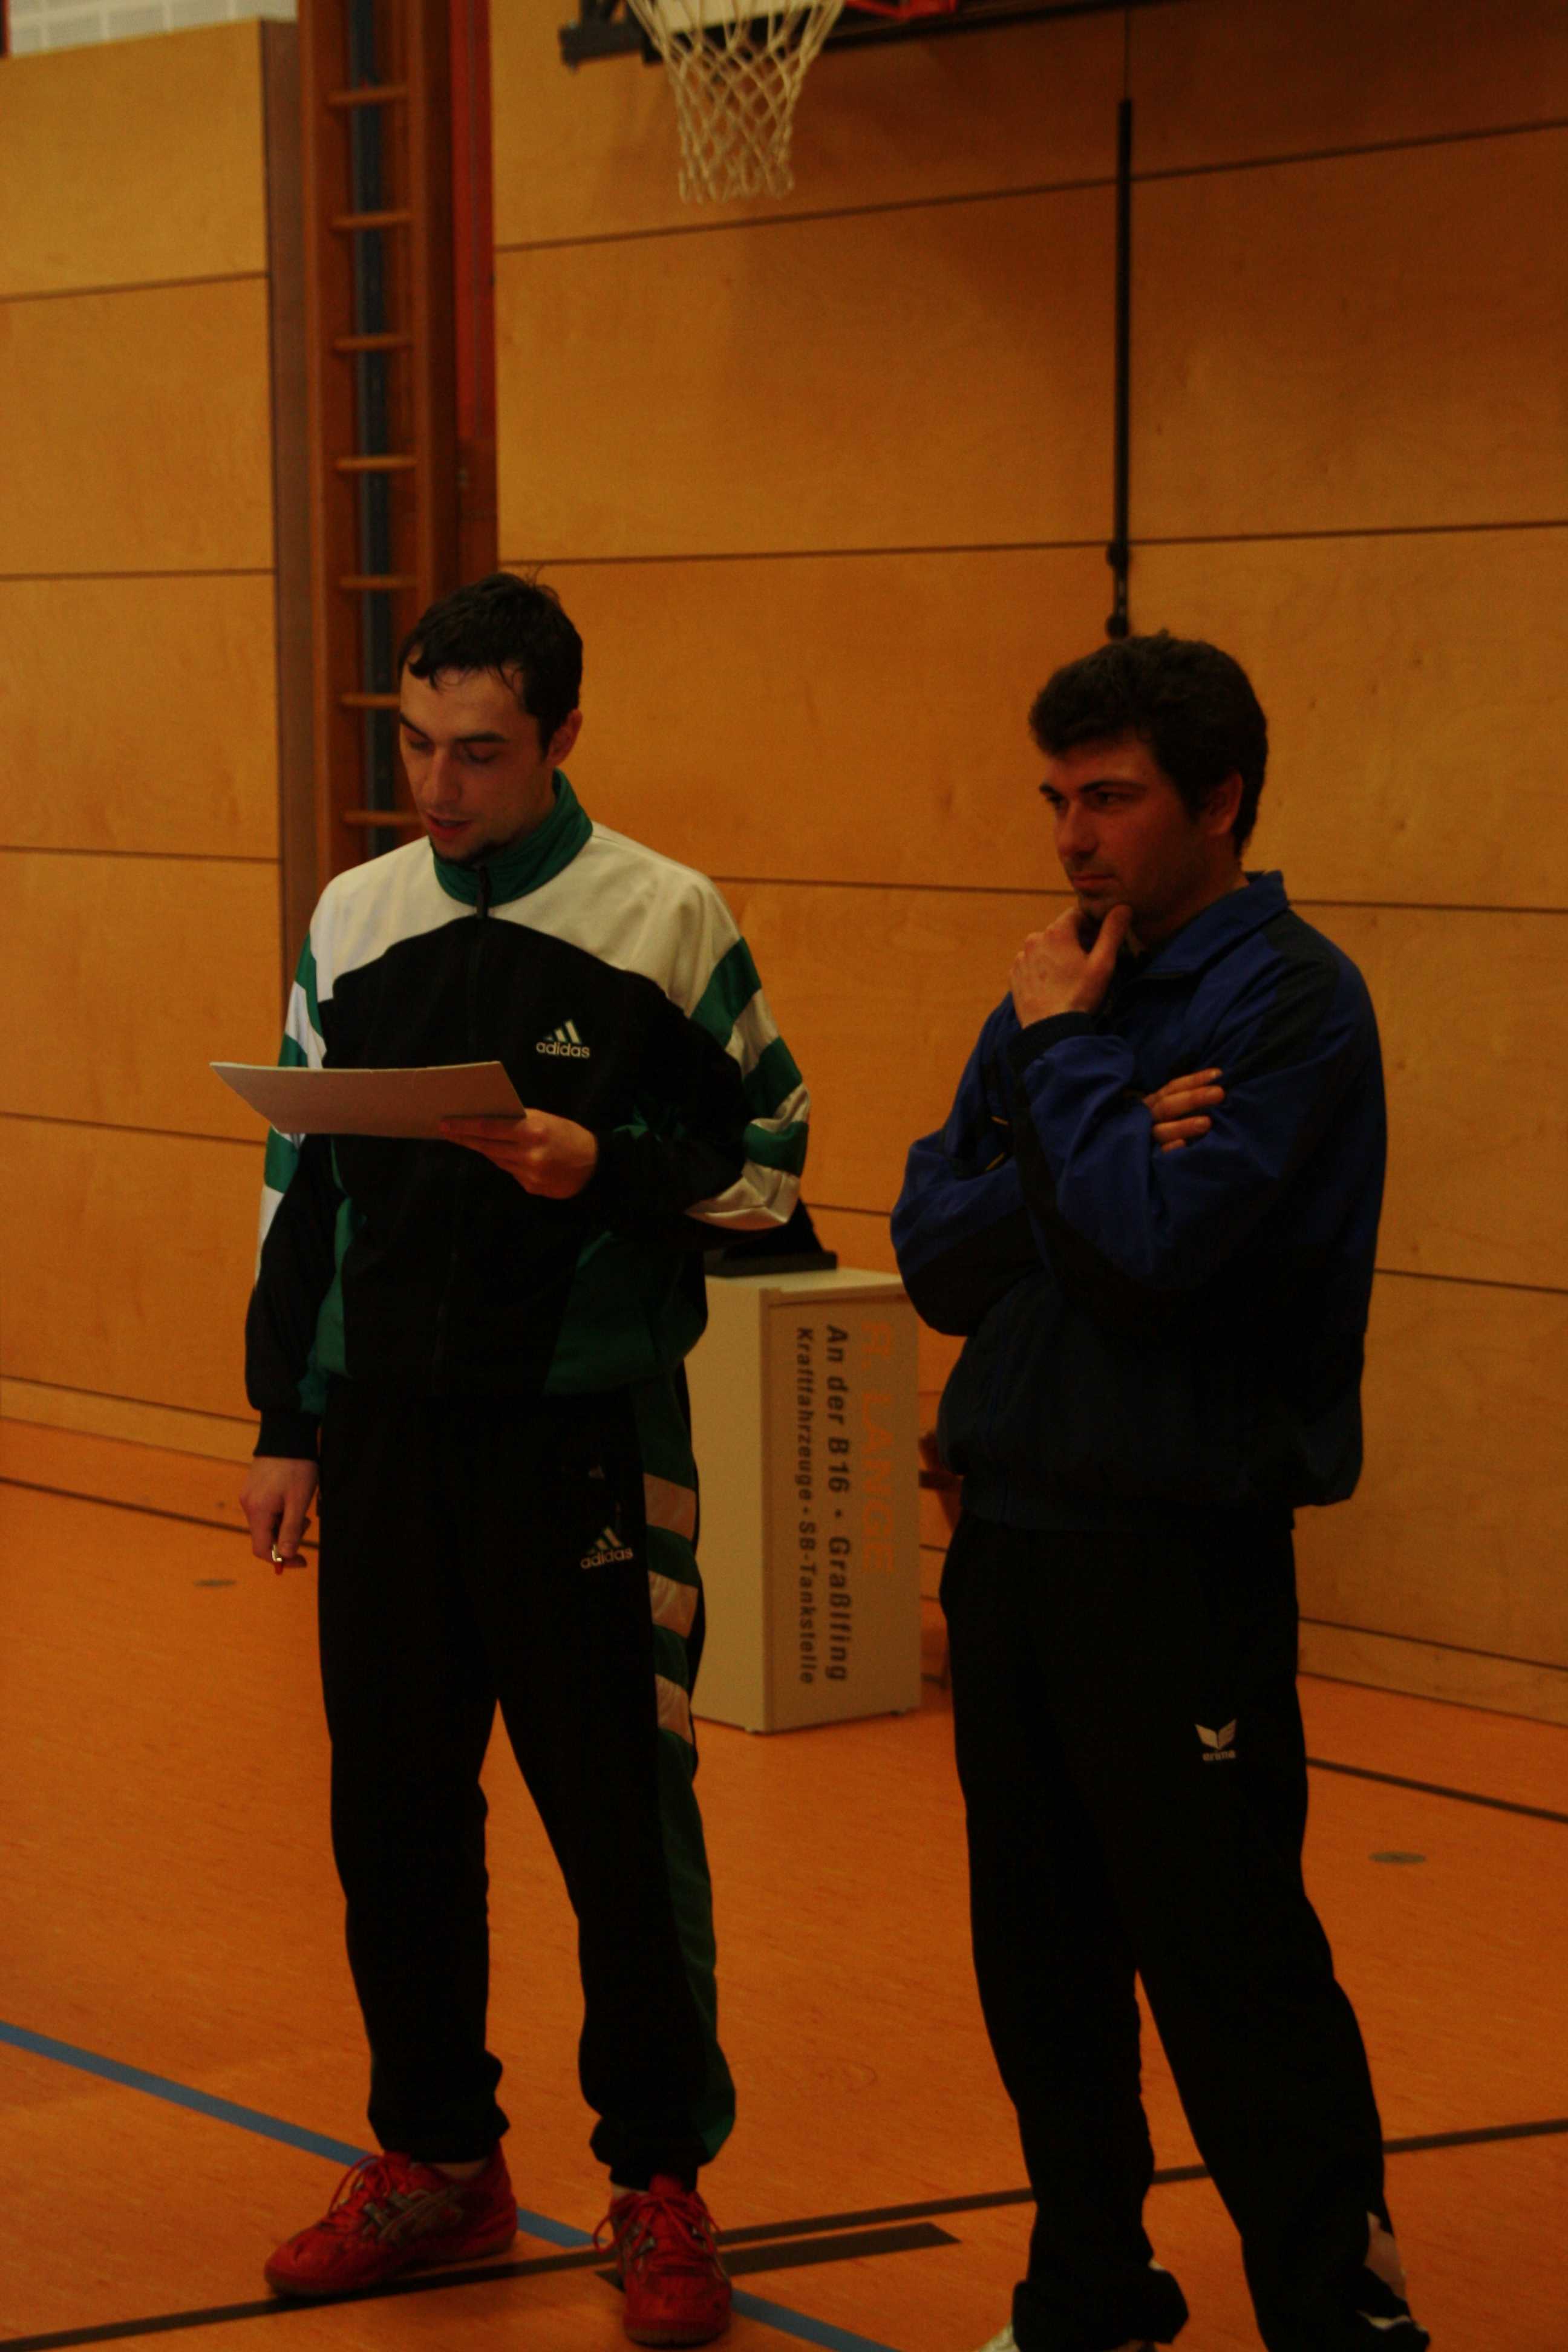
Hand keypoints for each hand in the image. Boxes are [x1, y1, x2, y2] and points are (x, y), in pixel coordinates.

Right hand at [241, 1455, 318, 1568]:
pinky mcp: (254, 1488)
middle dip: (286, 1537)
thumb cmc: (296, 1466)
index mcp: (257, 1510)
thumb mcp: (298, 1501)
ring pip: (267, 1523)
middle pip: (265, 1536)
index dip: (281, 1559)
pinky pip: (266, 1510)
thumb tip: (285, 1556)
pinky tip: (292, 1499)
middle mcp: (248, 1505)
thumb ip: (290, 1530)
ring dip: (285, 1523)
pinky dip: (280, 1512)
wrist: (288, 1434)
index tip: (301, 1559)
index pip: (262, 1549)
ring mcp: (249, 1495)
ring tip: (301, 1507)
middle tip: (305, 1522)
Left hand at [439, 1109, 598, 1198]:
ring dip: (483, 1149)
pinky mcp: (530, 1187)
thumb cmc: (569, 1135)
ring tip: (469, 1139)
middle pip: (487, 1146)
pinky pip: (510, 1171)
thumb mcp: (546, 1120)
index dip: (464, 1126)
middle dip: (464, 1138)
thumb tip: (489, 1121)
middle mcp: (528, 1154)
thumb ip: (519, 1121)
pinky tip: (503, 1154)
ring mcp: (528, 1174)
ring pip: (496, 1159)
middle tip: (446, 1131)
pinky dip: (505, 1161)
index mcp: (533, 1131)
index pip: (489, 1128)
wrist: (595, 1166)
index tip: (445, 1123)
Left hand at [1011, 903, 1131, 1025]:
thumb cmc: (1080, 996)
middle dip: (1075, 941)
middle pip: (1060, 932)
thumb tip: (1122, 907)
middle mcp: (1034, 940)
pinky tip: (1054, 986)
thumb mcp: (1103, 963)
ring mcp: (1021, 958)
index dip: (1091, 925)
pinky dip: (1043, 970)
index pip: (1076, 914)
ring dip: (1057, 955)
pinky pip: (1032, 965)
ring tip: (1070, 977)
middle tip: (1088, 962)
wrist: (1052, 1030)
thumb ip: (1112, 932)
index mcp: (1056, 932)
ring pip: (1045, 948)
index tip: (1099, 941)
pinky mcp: (1015, 976)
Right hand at [1142, 1067, 1223, 1151]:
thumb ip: (1190, 1099)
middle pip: (1167, 1106)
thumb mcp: (1174, 1108)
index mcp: (1155, 1102)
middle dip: (1194, 1099)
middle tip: (1218, 1093)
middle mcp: (1150, 1118)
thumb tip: (1218, 1083)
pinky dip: (1171, 1148)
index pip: (1174, 1088)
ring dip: (1184, 1125)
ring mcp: (1149, 1138)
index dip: (1194, 1081)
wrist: (1136, 1158)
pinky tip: (1184, 1144)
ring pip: (1162, 1130)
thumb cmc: (1171, 1126)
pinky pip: (1161, 1153)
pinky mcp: (1152, 1157)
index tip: (1217, 1075)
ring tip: (1207, 1122)